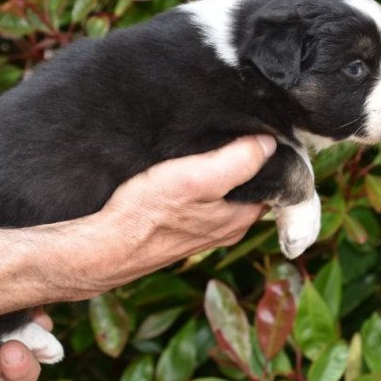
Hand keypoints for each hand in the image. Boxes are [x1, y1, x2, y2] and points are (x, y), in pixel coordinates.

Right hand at [70, 135, 276, 294]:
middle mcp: (229, 229)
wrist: (106, 248)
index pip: (274, 184)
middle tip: (232, 135)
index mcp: (241, 218)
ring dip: (224, 175)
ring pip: (228, 196)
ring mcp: (207, 232)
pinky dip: (205, 187)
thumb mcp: (196, 178)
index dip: (270, 157)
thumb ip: (237, 161)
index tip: (259, 132)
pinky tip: (189, 173)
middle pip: (252, 189)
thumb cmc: (148, 213)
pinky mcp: (184, 231)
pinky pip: (206, 204)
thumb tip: (270, 143)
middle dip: (247, 164)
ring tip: (210, 149)